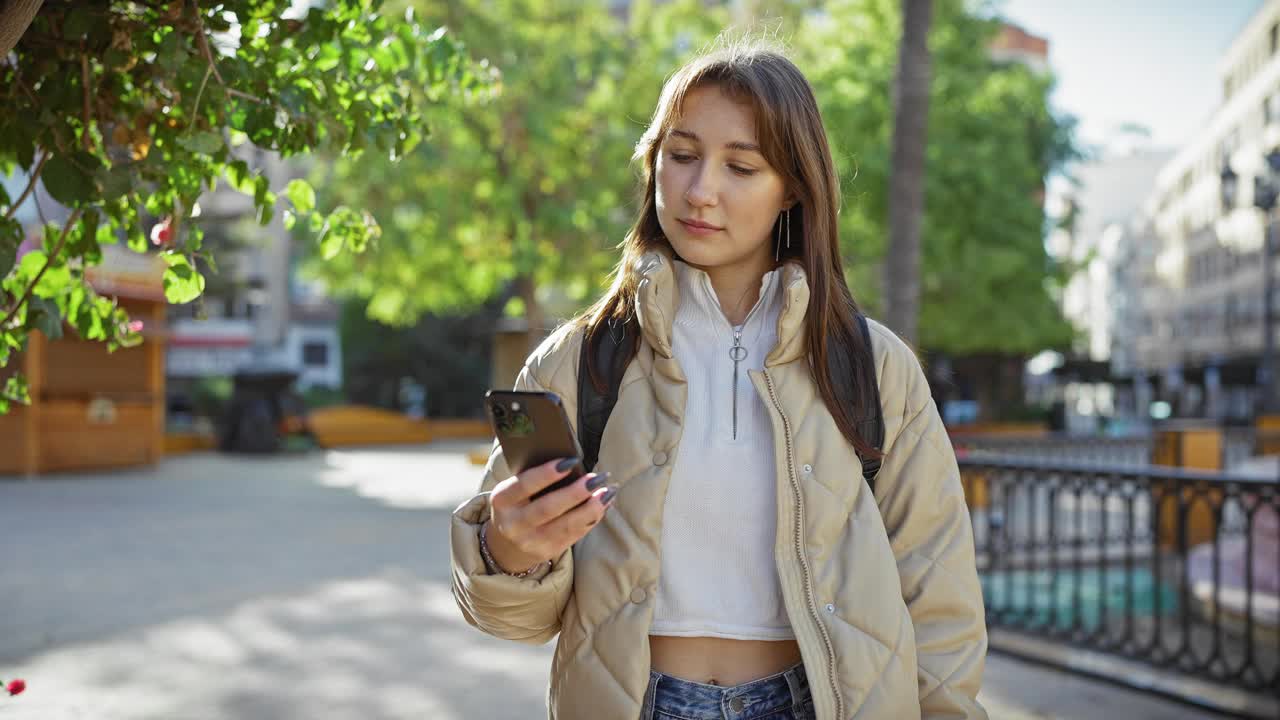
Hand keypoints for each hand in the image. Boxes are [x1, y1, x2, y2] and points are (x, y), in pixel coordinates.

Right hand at [485, 457, 615, 571]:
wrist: (507, 543)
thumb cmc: (519, 503)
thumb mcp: (515, 490)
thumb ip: (534, 476)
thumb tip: (572, 463)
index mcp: (501, 500)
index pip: (524, 484)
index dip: (547, 474)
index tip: (571, 461)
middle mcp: (513, 524)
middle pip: (548, 508)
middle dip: (575, 493)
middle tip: (597, 479)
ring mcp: (530, 541)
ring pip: (565, 525)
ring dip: (591, 508)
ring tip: (608, 491)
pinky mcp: (548, 551)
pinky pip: (574, 534)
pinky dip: (592, 518)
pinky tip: (604, 504)